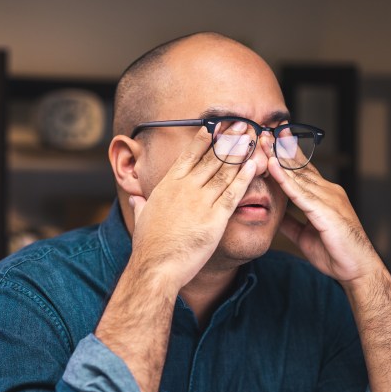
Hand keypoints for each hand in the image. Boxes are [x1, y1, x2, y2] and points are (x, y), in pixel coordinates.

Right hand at [129, 126, 256, 288]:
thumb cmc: (148, 246)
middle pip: (211, 158)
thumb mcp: (141, 218)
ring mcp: (200, 202)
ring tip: (252, 138)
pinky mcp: (215, 218)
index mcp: (168, 185)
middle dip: (228, 139)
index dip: (204, 139)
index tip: (215, 126)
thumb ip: (141, 204)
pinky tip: (254, 166)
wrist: (156, 266)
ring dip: (240, 153)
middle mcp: (185, 188)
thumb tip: (135, 198)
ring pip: (224, 172)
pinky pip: (233, 194)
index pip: (189, 155)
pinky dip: (245, 178)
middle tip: (242, 124)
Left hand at [263, 135, 381, 285]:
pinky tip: (272, 166)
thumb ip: (292, 223)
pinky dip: (284, 178)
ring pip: (298, 174)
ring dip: (279, 157)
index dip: (287, 156)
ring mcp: (328, 199)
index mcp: (324, 196)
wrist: (358, 270)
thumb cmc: (336, 254)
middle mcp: (328, 192)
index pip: (303, 171)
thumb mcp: (305, 236)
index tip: (273, 139)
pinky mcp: (325, 211)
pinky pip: (300, 192)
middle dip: (281, 148)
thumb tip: (276, 216)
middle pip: (300, 167)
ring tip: (264, 141)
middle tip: (265, 130)